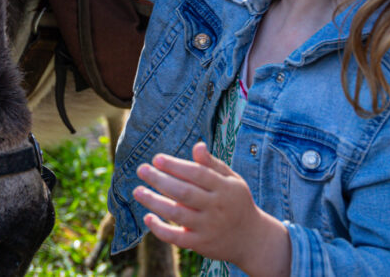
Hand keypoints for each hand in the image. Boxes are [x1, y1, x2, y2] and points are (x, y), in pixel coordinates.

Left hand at [132, 142, 289, 275]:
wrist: (252, 239)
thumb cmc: (236, 202)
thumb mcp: (232, 180)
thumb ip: (212, 164)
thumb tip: (197, 145)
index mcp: (225, 188)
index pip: (197, 174)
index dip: (176, 165)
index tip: (156, 159)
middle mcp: (216, 207)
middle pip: (184, 192)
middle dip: (160, 180)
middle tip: (141, 170)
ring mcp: (208, 227)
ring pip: (177, 214)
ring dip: (154, 202)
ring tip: (137, 191)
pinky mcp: (200, 244)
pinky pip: (177, 238)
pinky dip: (160, 229)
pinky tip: (148, 218)